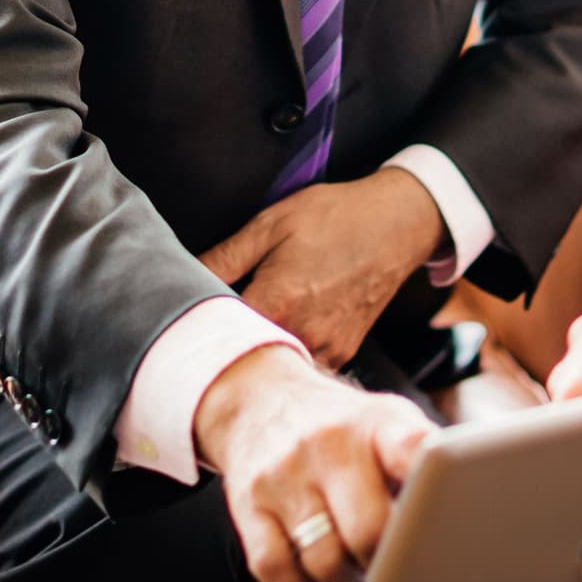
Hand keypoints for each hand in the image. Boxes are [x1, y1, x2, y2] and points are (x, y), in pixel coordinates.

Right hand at [193, 343, 433, 581]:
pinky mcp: (248, 504)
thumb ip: (424, 458)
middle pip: (368, 530)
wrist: (262, 398)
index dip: (434, 490)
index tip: (440, 521)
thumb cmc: (343, 424)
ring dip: (345, 576)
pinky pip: (274, 570)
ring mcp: (285, 473)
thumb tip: (468, 506)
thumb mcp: (388, 418)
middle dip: (386, 560)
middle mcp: (329, 443)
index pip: (415, 451)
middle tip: (391, 558)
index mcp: (378, 422)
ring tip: (353, 563)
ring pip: (323, 558)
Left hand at [199, 169, 446, 367]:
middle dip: (227, 343)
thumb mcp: (272, 223)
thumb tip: (183, 277)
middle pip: (246, 356)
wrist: (398, 223)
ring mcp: (327, 349)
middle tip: (215, 322)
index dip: (199, 329)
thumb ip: (224, 257)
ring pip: (275, 364)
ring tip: (252, 323)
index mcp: (278, 302)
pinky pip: (302, 362)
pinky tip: (285, 325)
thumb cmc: (336, 217)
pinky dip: (288, 350)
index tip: (189, 321)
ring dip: (259, 349)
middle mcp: (303, 334)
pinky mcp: (342, 352)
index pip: (219, 337)